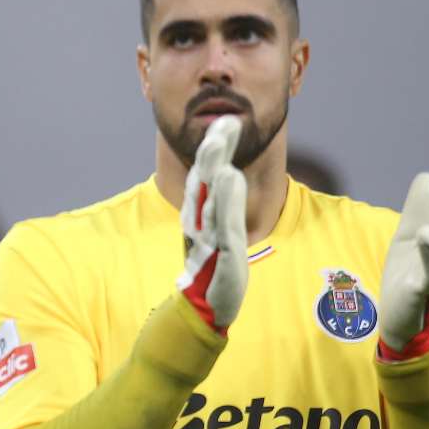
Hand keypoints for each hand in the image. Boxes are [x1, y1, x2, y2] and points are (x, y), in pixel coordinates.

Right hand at [176, 115, 248, 333]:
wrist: (205, 308)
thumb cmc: (213, 266)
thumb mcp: (220, 230)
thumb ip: (224, 200)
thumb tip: (227, 171)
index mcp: (201, 212)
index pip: (207, 174)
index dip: (215, 147)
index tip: (226, 120)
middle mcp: (200, 220)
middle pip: (204, 178)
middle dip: (213, 149)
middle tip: (222, 121)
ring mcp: (208, 235)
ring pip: (210, 196)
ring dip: (214, 165)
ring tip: (220, 141)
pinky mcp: (219, 253)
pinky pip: (223, 221)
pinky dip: (225, 199)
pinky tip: (228, 178)